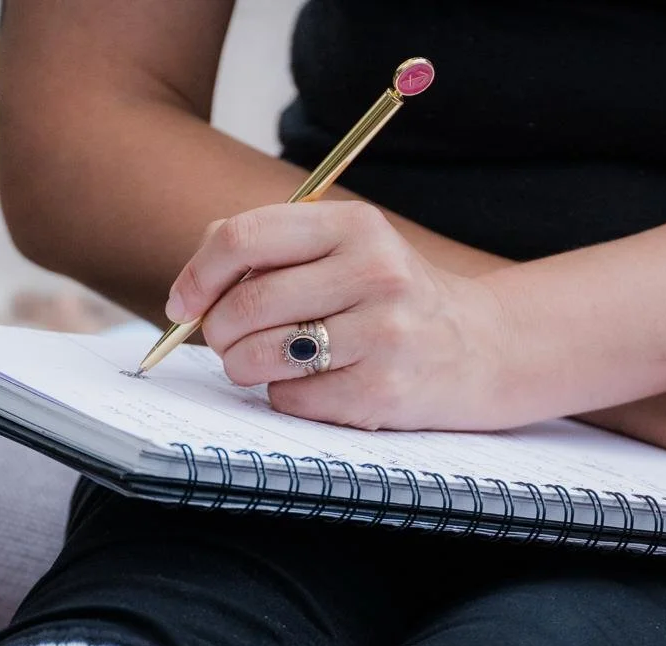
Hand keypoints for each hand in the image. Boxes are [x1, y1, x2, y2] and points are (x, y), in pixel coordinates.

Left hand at [165, 201, 507, 430]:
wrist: (481, 348)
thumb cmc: (393, 299)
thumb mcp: (349, 249)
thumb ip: (276, 249)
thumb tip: (194, 286)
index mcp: (356, 225)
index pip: (244, 238)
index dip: (198, 275)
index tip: (185, 303)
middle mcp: (374, 273)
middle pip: (247, 304)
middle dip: (219, 331)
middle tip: (227, 341)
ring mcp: (383, 334)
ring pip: (261, 356)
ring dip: (244, 367)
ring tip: (265, 363)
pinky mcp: (382, 391)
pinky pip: (290, 400)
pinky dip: (285, 397)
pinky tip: (314, 385)